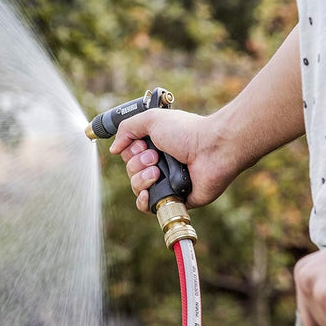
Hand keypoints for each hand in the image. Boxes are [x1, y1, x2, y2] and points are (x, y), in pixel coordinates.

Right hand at [109, 109, 241, 212]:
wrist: (211, 150)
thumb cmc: (187, 132)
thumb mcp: (151, 119)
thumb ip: (127, 129)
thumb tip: (114, 149)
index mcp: (155, 146)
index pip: (129, 155)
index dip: (130, 151)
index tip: (142, 144)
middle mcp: (160, 164)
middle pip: (130, 171)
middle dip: (137, 164)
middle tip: (155, 156)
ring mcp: (166, 182)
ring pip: (136, 188)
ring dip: (142, 178)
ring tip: (158, 170)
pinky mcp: (173, 198)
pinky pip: (147, 206)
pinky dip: (142, 200)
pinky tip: (147, 193)